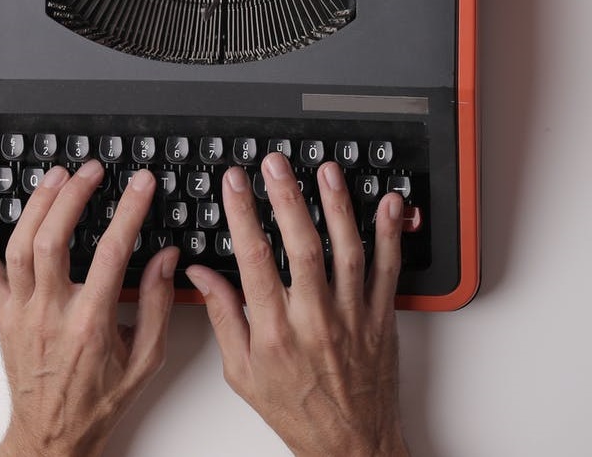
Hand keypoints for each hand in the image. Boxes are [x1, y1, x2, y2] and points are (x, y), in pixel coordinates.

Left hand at [0, 161, 179, 456]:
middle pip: (55, 240)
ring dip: (37, 203)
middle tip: (93, 170)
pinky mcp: (0, 312)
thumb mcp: (145, 360)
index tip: (141, 184)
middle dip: (74, 196)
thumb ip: (157, 305)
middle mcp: (49, 313)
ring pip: (20, 245)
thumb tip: (166, 258)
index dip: (129, 211)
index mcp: (90, 324)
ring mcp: (20, 310)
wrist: (52, 436)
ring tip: (57, 175)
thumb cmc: (97, 400)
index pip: (112, 252)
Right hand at [185, 153, 408, 456]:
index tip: (235, 182)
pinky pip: (389, 270)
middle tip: (276, 164)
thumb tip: (200, 273)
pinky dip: (392, 234)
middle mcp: (315, 320)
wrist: (350, 446)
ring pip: (347, 251)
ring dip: (338, 206)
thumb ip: (222, 315)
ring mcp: (352, 316)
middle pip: (302, 246)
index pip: (254, 260)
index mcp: (276, 332)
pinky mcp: (382, 317)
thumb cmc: (295, 409)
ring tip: (327, 171)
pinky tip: (389, 204)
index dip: (242, 214)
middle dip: (287, 198)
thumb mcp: (241, 372)